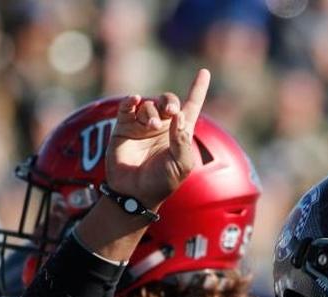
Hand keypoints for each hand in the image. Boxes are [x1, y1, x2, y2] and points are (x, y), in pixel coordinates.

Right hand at [105, 69, 210, 209]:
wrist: (134, 193)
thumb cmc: (162, 183)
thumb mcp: (181, 165)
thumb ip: (182, 141)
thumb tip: (179, 116)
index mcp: (180, 133)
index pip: (191, 106)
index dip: (197, 89)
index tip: (204, 72)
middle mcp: (162, 126)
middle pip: (168, 101)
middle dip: (169, 101)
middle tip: (170, 111)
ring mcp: (142, 125)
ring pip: (148, 105)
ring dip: (151, 113)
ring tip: (151, 127)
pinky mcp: (123, 127)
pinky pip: (127, 107)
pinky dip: (130, 102)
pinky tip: (133, 101)